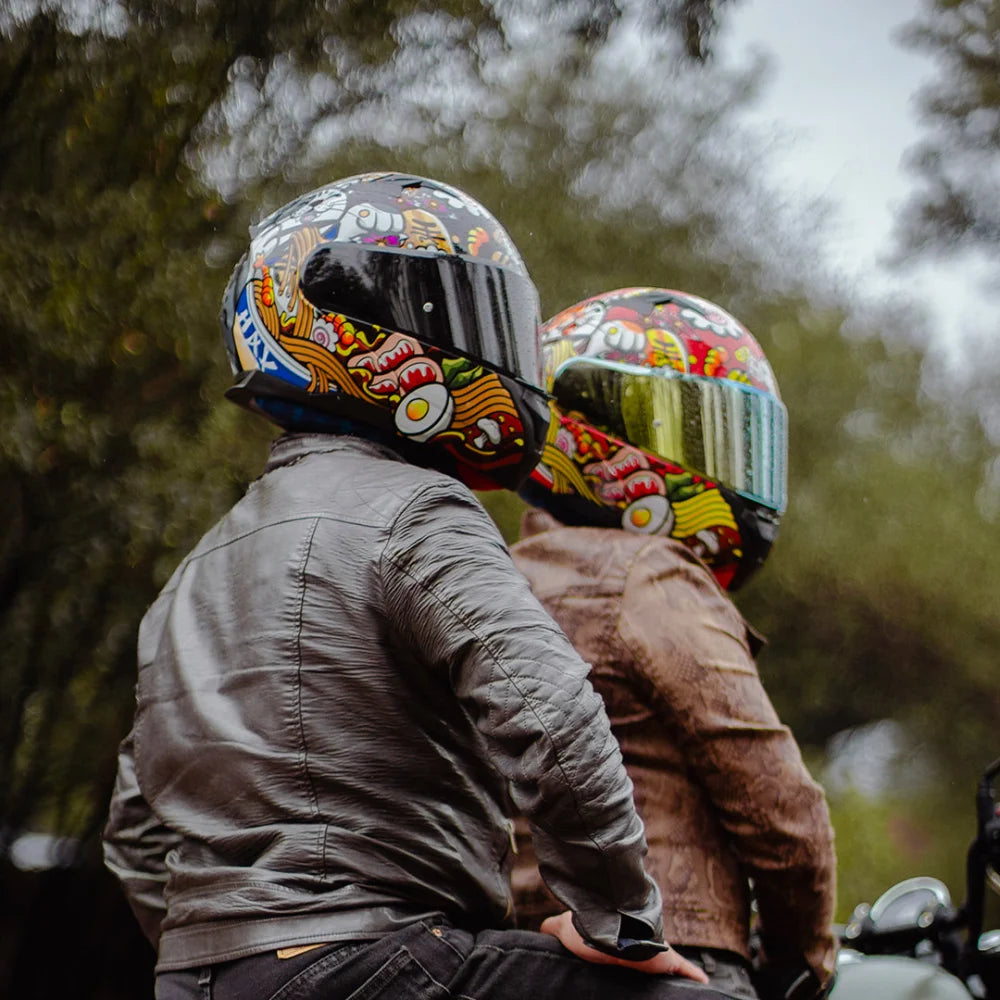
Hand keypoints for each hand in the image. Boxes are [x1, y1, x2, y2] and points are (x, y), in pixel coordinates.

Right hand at [540, 911, 709, 981]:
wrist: (608, 929)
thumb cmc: (587, 929)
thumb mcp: (563, 928)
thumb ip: (554, 928)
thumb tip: (543, 929)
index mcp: (614, 937)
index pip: (622, 945)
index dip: (624, 953)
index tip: (626, 963)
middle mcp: (636, 943)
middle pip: (647, 958)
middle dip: (651, 966)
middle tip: (650, 979)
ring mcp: (654, 951)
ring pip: (666, 962)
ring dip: (671, 971)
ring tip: (674, 987)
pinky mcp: (666, 959)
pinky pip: (684, 968)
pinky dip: (694, 975)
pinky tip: (704, 982)